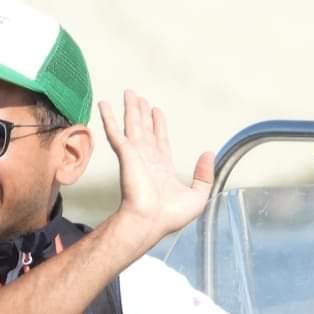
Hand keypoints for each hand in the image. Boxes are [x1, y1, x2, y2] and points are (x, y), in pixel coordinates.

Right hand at [98, 91, 213, 252]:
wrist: (150, 221)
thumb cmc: (169, 217)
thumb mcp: (198, 196)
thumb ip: (204, 174)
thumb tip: (208, 154)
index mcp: (162, 169)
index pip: (160, 141)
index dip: (158, 125)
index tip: (156, 111)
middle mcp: (148, 160)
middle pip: (145, 130)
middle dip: (142, 113)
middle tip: (138, 97)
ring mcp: (136, 156)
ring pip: (133, 126)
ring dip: (130, 109)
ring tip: (129, 93)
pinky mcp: (126, 155)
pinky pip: (115, 132)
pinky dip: (109, 118)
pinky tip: (104, 104)